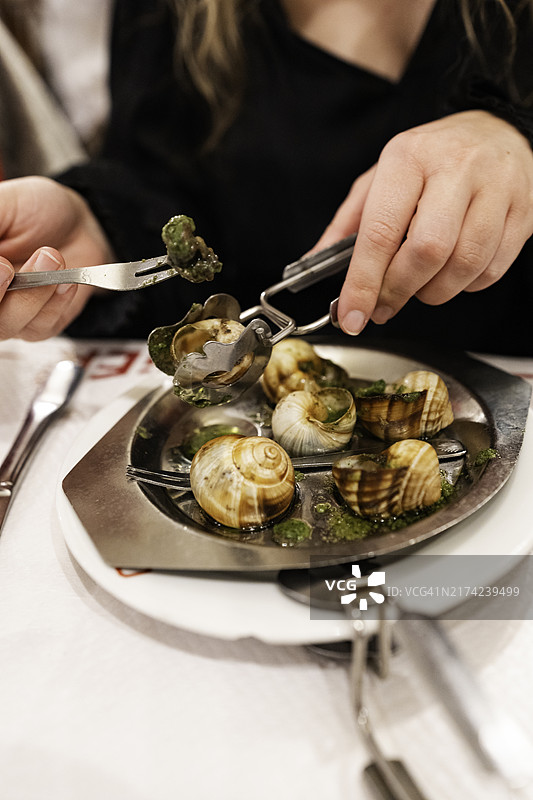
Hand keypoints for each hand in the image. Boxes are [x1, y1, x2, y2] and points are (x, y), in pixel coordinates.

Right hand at [0, 176, 113, 339]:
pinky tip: (65, 280)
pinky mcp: (37, 325)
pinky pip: (40, 325)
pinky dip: (55, 301)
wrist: (75, 223)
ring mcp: (6, 314)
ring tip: (50, 257)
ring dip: (30, 293)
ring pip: (6, 325)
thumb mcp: (2, 204)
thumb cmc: (32, 209)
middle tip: (6, 267)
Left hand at [316, 111, 532, 334]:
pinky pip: (493, 269)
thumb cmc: (432, 160)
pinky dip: (467, 286)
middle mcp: (455, 168)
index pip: (381, 231)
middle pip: (426, 251)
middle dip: (399, 291)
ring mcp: (496, 188)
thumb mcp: (381, 178)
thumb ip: (348, 222)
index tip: (351, 314)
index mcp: (408, 158)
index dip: (363, 282)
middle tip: (384, 306)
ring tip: (420, 286)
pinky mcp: (523, 211)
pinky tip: (454, 274)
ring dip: (435, 292)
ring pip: (464, 265)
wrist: (498, 130)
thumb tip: (315, 262)